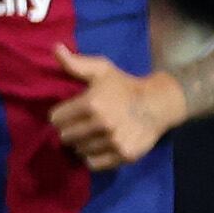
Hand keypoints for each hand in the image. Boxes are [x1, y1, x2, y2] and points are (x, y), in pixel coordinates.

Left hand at [50, 45, 181, 170]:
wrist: (158, 103)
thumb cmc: (125, 86)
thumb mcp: (101, 70)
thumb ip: (75, 64)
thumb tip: (55, 49)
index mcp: (91, 103)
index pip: (56, 119)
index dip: (60, 115)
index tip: (68, 113)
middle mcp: (101, 124)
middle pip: (65, 137)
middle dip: (69, 130)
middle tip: (79, 124)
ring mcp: (113, 141)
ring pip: (78, 150)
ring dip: (81, 143)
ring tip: (90, 134)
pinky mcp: (124, 155)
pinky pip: (93, 164)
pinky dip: (92, 156)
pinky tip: (99, 145)